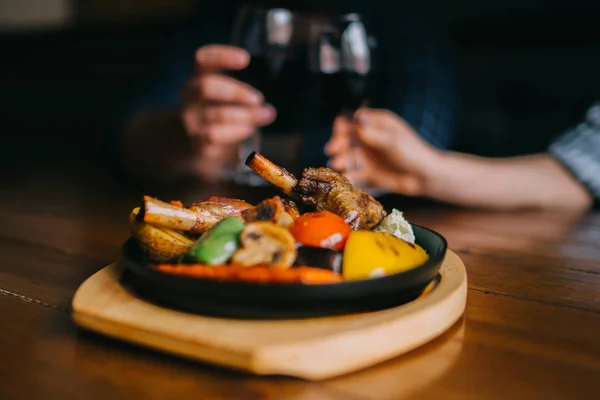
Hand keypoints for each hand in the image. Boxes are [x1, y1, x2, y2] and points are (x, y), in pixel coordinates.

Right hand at [181, 45, 276, 179]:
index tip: (246, 58)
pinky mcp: (196, 142)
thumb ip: (247, 100)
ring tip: (264, 115)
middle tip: (258, 99)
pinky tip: (249, 129)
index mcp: (197, 78)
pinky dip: (236, 131)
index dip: (222, 56)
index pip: (202, 60)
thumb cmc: (216, 114)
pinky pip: (215, 135)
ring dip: (245, 115)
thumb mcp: (227, 99)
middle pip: (206, 86)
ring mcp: (190, 120)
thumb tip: (269, 112)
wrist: (192, 145)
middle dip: (236, 92)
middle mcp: (189, 97)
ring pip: (217, 114)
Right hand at [325, 108, 441, 195]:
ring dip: (341, 159)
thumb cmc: (413, 153)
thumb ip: (373, 134)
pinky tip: (344, 176)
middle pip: (348, 138)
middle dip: (339, 143)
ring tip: (337, 164)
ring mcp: (368, 156)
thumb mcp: (393, 141)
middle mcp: (369, 139)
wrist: (425, 177)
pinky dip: (348, 174)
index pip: (355, 120)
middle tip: (332, 149)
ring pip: (348, 156)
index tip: (339, 129)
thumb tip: (356, 121)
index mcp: (377, 124)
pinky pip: (354, 173)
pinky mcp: (368, 173)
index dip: (345, 125)